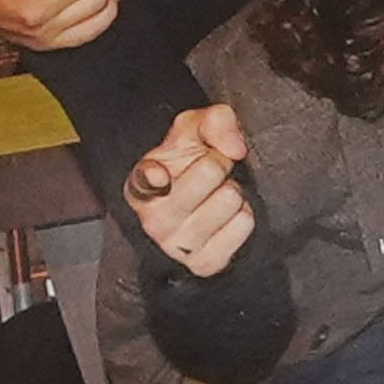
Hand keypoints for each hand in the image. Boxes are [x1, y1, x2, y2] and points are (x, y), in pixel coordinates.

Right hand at [126, 102, 257, 278]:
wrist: (198, 209)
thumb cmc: (188, 166)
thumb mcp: (193, 131)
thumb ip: (213, 121)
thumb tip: (235, 148)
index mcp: (140, 187)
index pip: (147, 177)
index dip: (156, 173)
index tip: (160, 174)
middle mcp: (153, 220)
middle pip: (210, 171)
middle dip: (219, 164)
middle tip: (211, 172)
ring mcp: (179, 245)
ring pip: (230, 198)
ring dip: (233, 191)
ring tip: (217, 195)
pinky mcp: (204, 263)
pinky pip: (244, 223)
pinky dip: (243, 215)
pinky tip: (226, 217)